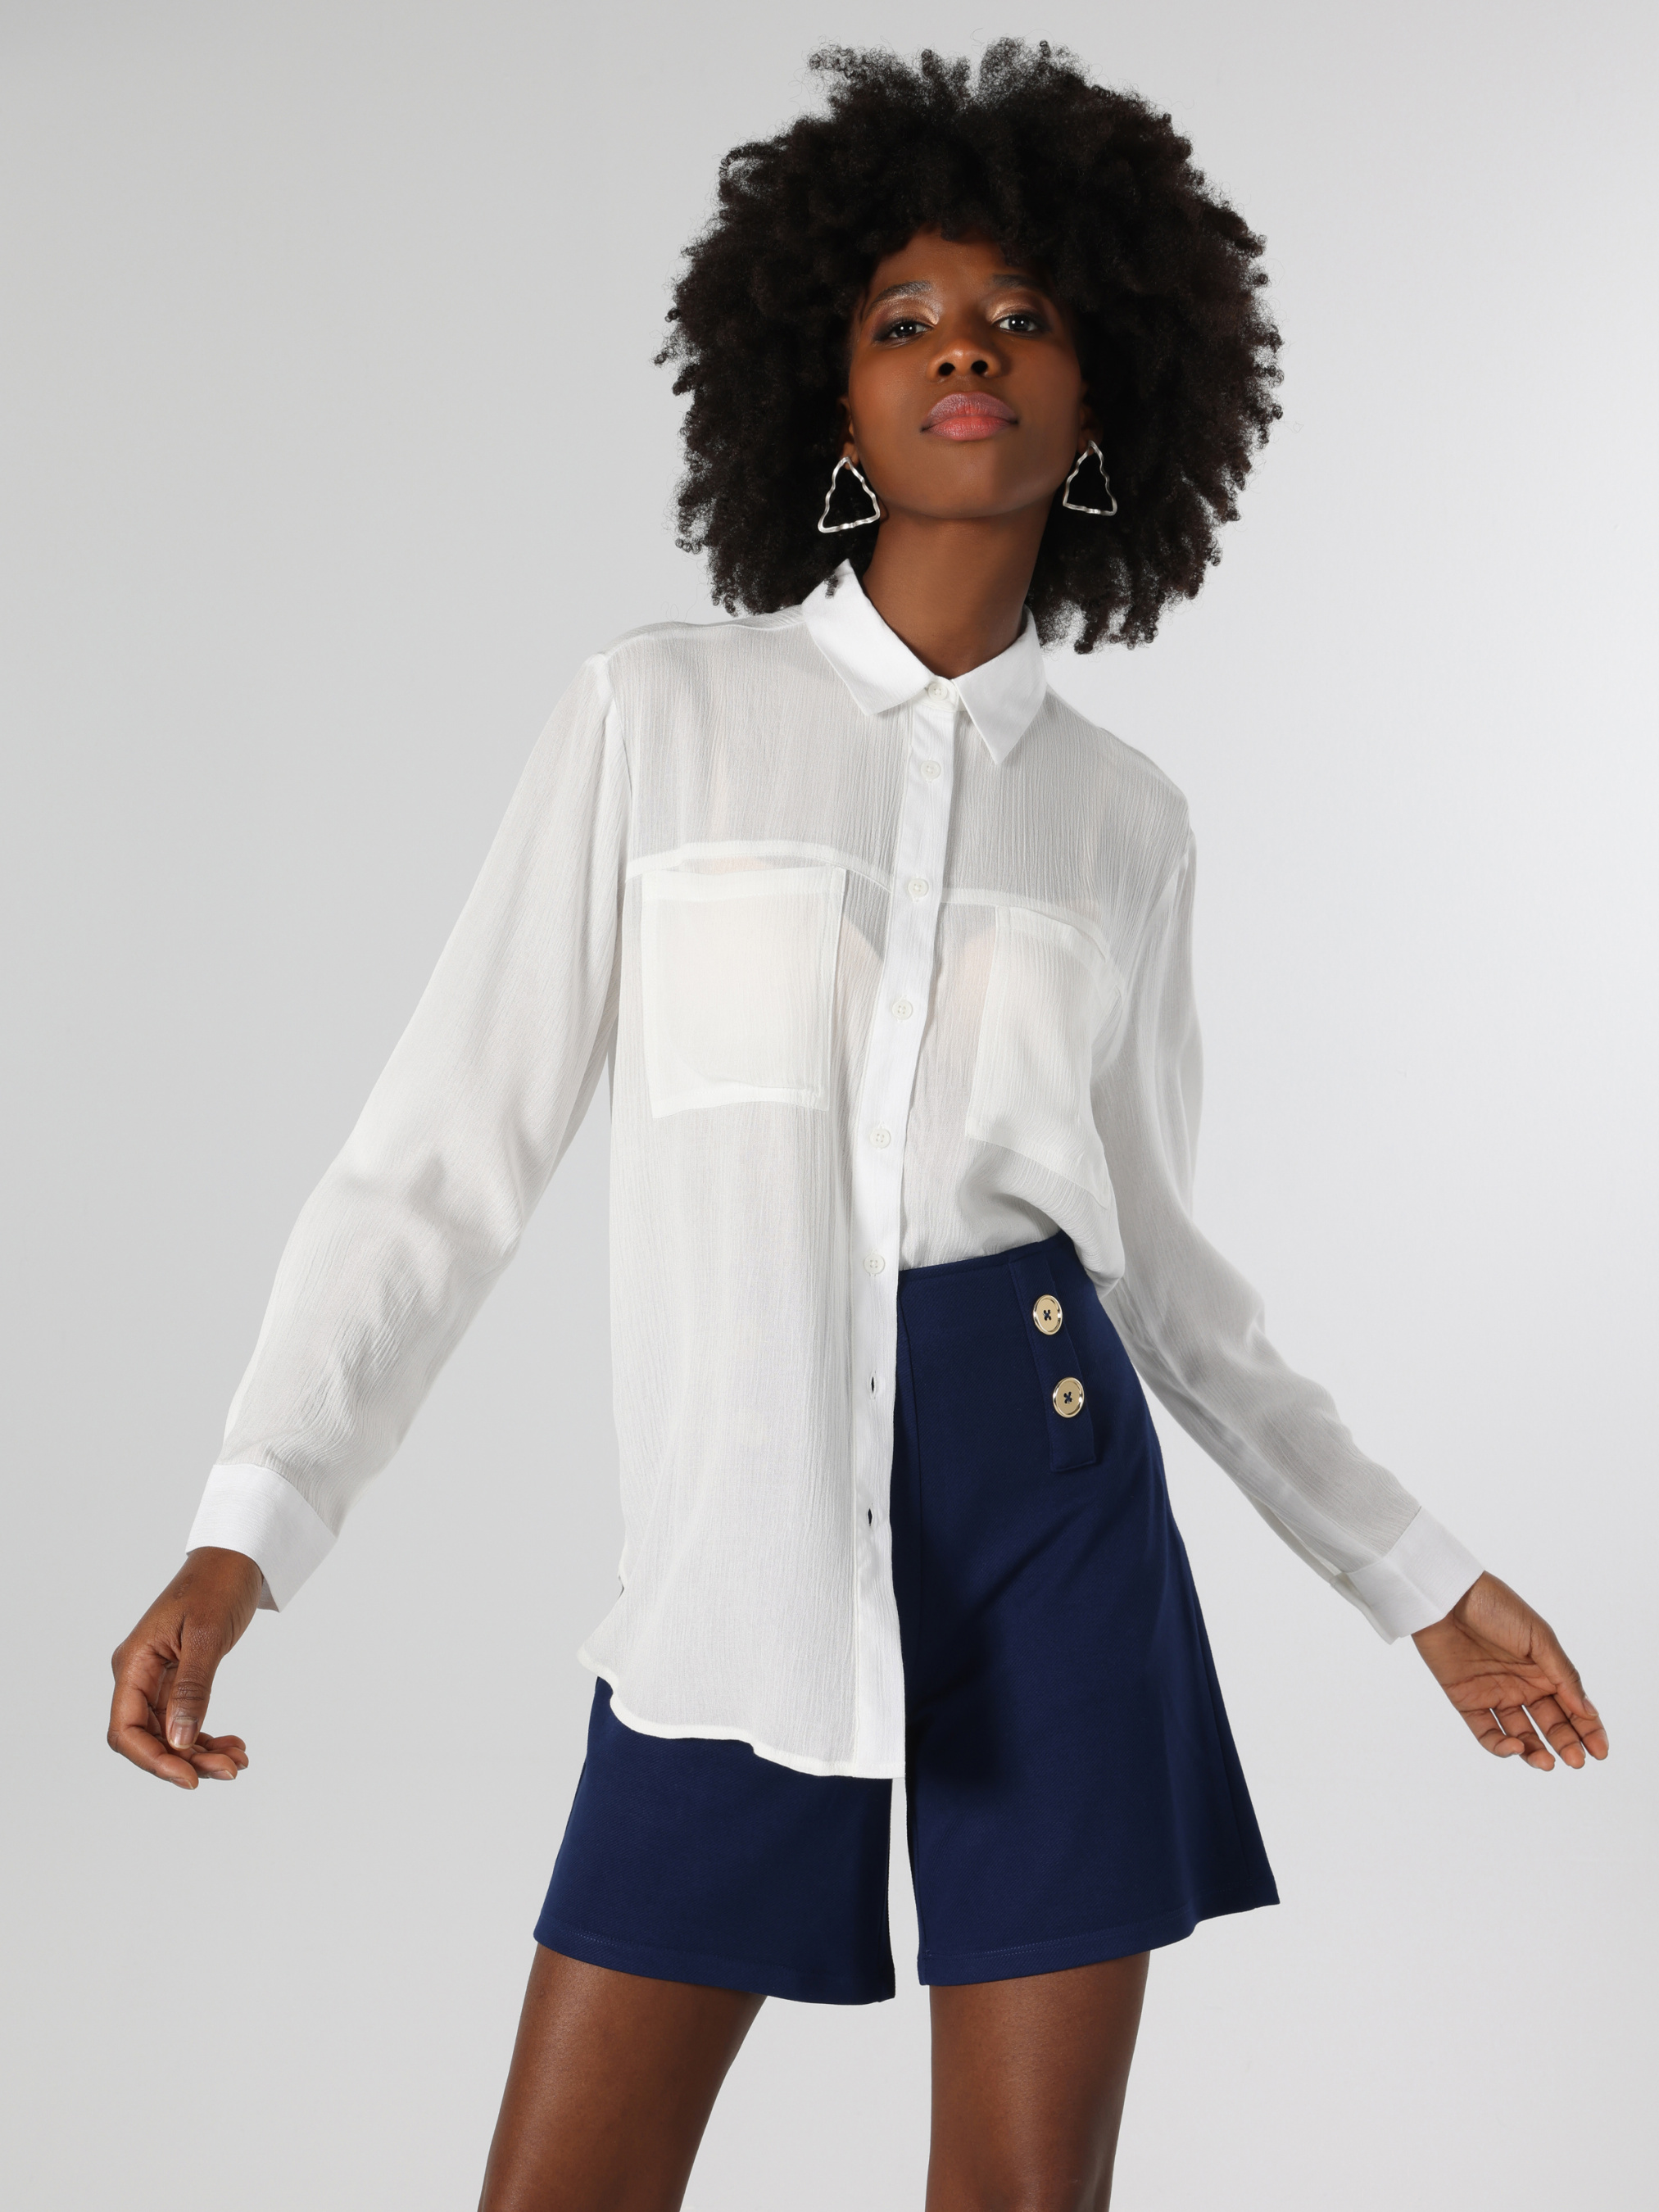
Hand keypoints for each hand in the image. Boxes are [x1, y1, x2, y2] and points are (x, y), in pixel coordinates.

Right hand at [108, 1548, 264, 1788]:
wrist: (235, 1558)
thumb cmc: (218, 1585)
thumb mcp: (207, 1637)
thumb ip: (192, 1689)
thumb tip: (179, 1742)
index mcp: (133, 1664)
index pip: (126, 1730)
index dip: (154, 1761)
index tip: (190, 1779)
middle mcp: (138, 1676)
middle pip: (148, 1738)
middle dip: (185, 1761)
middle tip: (230, 1769)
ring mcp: (157, 1679)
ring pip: (169, 1734)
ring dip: (201, 1753)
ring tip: (239, 1761)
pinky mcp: (178, 1679)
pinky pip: (185, 1720)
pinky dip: (207, 1737)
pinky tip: (234, 1746)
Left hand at [1413, 1571, 1607, 1771]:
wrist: (1446, 1597)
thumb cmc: (1495, 1607)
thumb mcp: (1539, 1638)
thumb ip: (1563, 1675)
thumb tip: (1588, 1710)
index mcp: (1543, 1669)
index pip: (1572, 1707)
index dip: (1588, 1730)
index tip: (1601, 1752)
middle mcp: (1522, 1685)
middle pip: (1550, 1724)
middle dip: (1566, 1744)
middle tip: (1577, 1761)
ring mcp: (1495, 1694)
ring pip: (1520, 1734)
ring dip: (1536, 1752)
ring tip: (1549, 1763)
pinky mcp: (1467, 1700)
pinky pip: (1486, 1732)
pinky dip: (1500, 1745)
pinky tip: (1516, 1746)